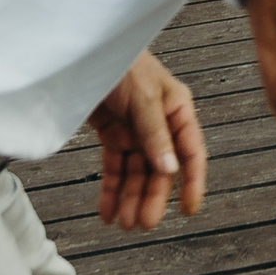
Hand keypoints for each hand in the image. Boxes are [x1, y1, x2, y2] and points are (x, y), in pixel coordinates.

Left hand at [87, 50, 205, 229]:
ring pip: (137, 172)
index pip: (191, 152)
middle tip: (143, 224)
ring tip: (123, 223)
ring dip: (130, 198)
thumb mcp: (143, 96)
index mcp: (177, 109)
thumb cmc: (120, 60)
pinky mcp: (112, 132)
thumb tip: (170, 169)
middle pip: (160, 168)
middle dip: (152, 197)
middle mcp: (159, 123)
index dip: (192, 182)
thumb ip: (155, 133)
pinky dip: (111, 189)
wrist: (83, 50)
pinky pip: (115, 166)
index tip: (188, 210)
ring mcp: (135, 129)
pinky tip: (107, 209)